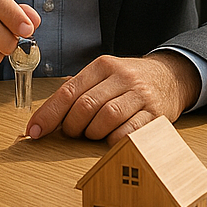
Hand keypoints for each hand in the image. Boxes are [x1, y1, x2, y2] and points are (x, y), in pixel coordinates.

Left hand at [25, 51, 201, 144]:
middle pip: (86, 105)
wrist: (171, 77)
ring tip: (92, 135)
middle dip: (72, 126)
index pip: (69, 91)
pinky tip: (110, 139)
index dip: (49, 114)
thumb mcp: (104, 76)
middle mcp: (122, 77)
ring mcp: (140, 95)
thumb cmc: (128, 82)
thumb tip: (43, 118)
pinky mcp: (155, 113)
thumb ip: (78, 91)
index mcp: (103, 66)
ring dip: (92, 133)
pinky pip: (129, 131)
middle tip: (71, 133)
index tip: (34, 131)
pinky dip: (114, 140)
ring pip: (107, 117)